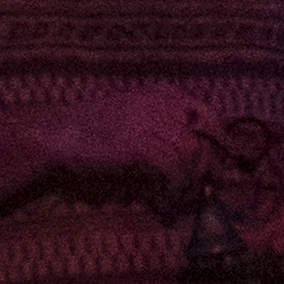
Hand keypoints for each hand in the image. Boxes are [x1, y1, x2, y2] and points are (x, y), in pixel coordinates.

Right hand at [33, 82, 237, 194]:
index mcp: (153, 93)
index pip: (201, 108)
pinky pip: (171, 164)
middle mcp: (155, 103)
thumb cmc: (88, 125)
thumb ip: (155, 115)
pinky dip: (176, 180)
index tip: (225, 150)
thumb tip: (188, 138)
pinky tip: (172, 190)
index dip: (217, 131)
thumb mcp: (125, 107)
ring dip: (194, 172)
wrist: (59, 132)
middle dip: (210, 156)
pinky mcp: (138, 144)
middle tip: (214, 177)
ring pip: (190, 149)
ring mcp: (147, 122)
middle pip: (200, 130)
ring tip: (188, 187)